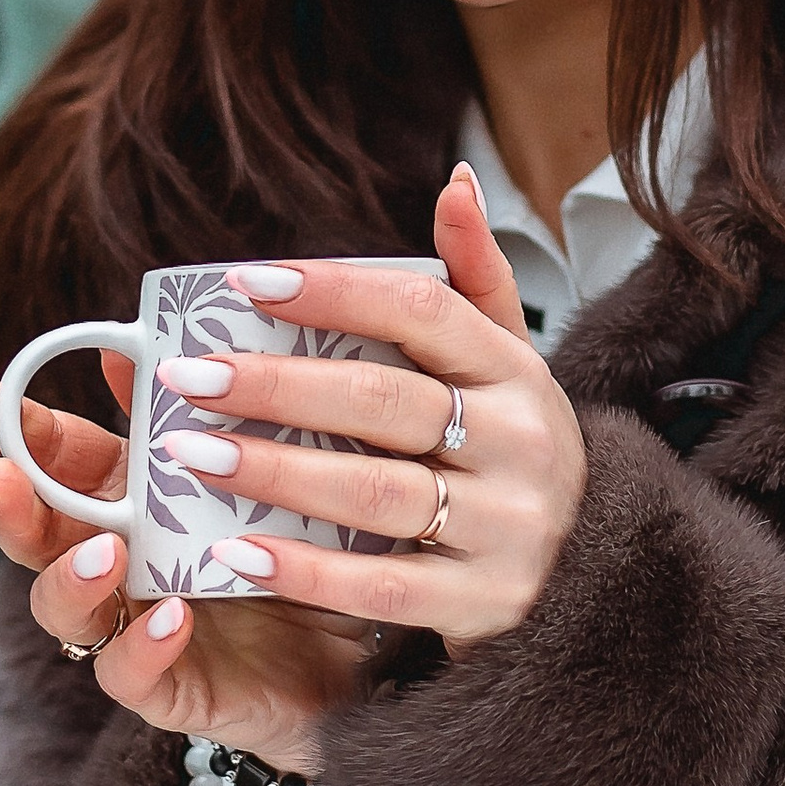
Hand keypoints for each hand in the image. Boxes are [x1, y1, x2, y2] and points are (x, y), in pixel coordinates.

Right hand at [0, 364, 375, 772]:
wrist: (355, 653)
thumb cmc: (295, 548)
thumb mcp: (254, 470)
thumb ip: (192, 413)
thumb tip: (130, 341)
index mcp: (125, 499)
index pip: (50, 459)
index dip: (7, 428)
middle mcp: (115, 562)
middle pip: (35, 533)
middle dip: (8, 502)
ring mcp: (132, 626)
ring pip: (63, 610)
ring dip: (72, 578)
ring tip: (105, 551)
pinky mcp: (169, 688)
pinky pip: (132, 676)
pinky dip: (144, 648)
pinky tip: (172, 616)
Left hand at [141, 163, 586, 654]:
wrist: (600, 583)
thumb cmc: (518, 453)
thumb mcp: (513, 365)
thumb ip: (475, 280)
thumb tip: (457, 181)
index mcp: (516, 372)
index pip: (421, 311)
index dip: (334, 290)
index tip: (244, 282)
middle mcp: (518, 444)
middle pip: (384, 401)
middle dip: (276, 384)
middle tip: (184, 375)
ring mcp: (504, 527)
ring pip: (374, 491)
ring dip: (273, 470)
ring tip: (187, 453)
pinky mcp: (481, 603)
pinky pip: (381, 584)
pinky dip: (304, 569)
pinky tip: (232, 551)